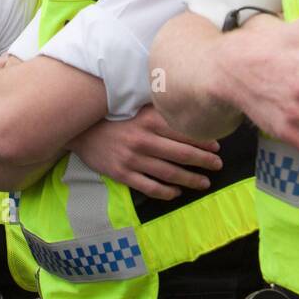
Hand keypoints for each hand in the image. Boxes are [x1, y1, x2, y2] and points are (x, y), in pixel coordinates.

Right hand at [70, 105, 222, 199]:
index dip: (202, 139)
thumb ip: (157, 108)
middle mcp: (142, 140)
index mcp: (147, 120)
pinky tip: (177, 192)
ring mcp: (132, 159)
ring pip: (169, 173)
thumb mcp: (133, 106)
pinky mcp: (122, 174)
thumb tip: (184, 106)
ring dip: (190, 179)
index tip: (216, 145)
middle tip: (218, 164)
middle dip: (203, 160)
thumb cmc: (111, 116)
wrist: (79, 130)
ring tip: (204, 182)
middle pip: (181, 153)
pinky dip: (166, 192)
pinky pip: (149, 187)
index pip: (182, 131)